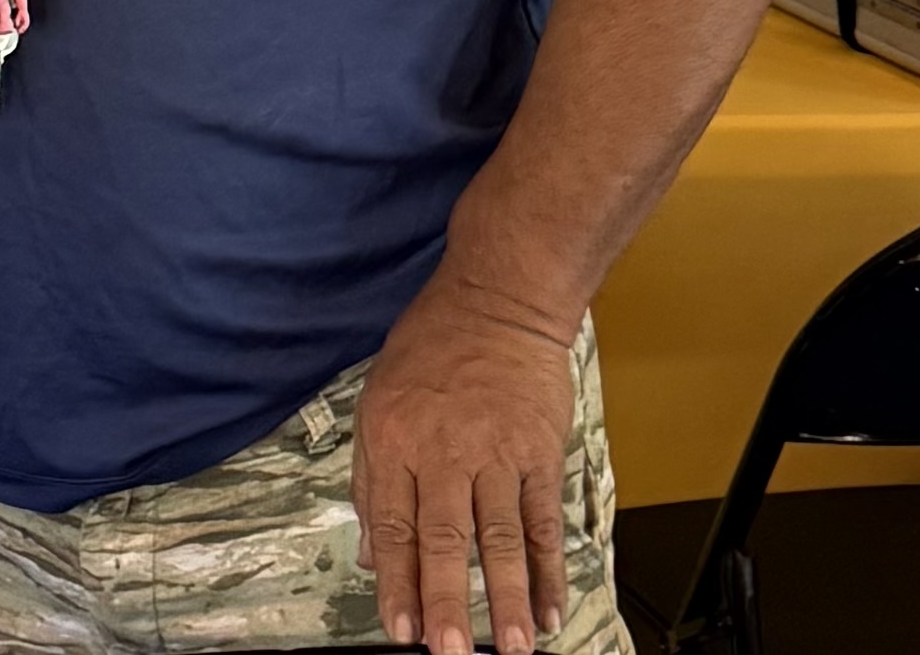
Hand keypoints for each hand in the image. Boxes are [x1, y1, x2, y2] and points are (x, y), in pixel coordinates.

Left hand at [351, 269, 574, 654]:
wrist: (499, 299)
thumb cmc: (433, 344)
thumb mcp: (378, 397)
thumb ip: (370, 475)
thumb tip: (372, 551)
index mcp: (395, 437)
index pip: (393, 523)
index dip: (396, 581)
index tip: (399, 628)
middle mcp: (443, 449)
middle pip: (444, 537)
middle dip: (446, 602)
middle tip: (449, 651)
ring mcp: (496, 451)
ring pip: (499, 536)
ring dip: (505, 596)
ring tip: (509, 646)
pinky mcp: (538, 451)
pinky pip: (543, 518)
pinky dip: (547, 568)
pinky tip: (548, 607)